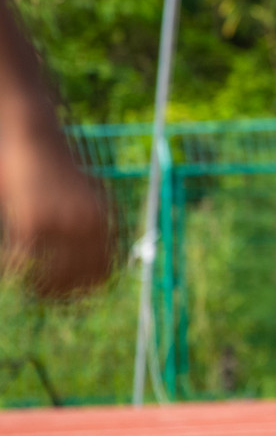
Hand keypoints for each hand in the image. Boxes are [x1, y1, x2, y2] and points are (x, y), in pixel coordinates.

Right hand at [0, 133, 110, 298]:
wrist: (35, 139)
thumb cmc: (58, 170)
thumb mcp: (86, 197)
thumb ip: (92, 226)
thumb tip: (98, 265)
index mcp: (105, 221)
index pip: (103, 272)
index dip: (86, 289)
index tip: (71, 296)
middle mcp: (88, 225)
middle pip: (78, 279)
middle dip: (60, 292)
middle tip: (43, 295)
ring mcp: (61, 224)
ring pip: (52, 275)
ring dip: (39, 287)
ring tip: (29, 288)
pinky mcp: (33, 223)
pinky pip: (25, 260)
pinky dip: (16, 268)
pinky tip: (10, 269)